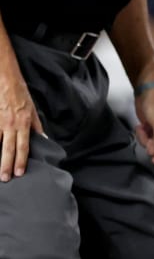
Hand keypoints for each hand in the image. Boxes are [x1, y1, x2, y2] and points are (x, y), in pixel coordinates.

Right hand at [0, 62, 42, 181]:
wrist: (5, 79)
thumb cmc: (20, 94)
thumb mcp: (33, 109)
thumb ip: (36, 125)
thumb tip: (43, 138)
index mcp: (24, 123)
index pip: (23, 146)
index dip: (21, 161)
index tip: (20, 173)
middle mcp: (11, 125)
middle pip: (8, 149)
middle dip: (6, 165)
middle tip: (5, 178)